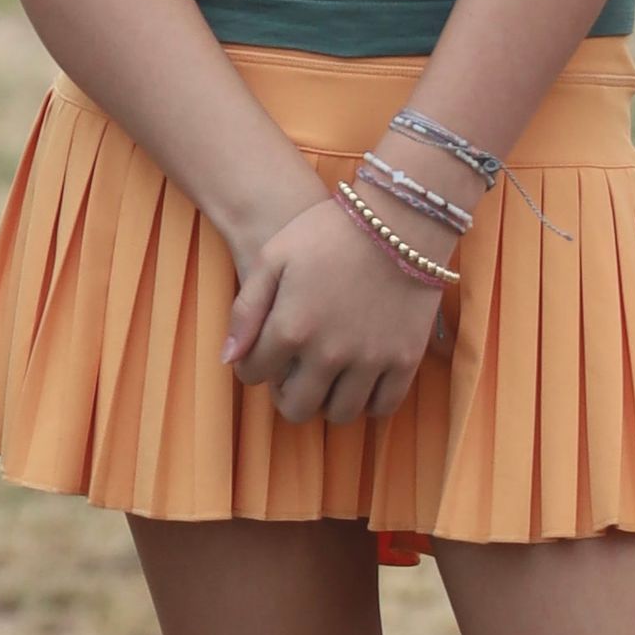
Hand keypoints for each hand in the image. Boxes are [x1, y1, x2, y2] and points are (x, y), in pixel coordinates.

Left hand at [222, 191, 454, 426]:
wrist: (397, 220)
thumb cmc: (326, 232)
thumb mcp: (273, 258)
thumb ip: (246, 310)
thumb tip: (229, 358)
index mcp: (291, 328)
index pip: (254, 374)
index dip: (250, 367)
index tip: (260, 357)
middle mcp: (328, 354)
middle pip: (296, 408)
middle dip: (285, 395)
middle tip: (291, 376)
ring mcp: (370, 361)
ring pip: (339, 414)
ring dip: (326, 402)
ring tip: (325, 380)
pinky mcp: (405, 360)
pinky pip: (383, 407)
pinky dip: (368, 404)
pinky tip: (359, 384)